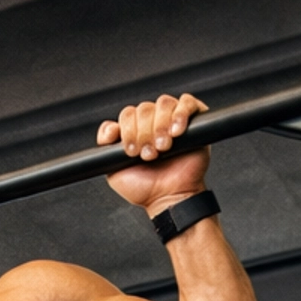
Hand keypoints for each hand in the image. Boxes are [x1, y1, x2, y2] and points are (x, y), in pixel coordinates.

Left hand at [100, 93, 209, 212]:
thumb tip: (109, 129)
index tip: (131, 152)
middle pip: (144, 108)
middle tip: (150, 155)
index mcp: (136, 130)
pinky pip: (187, 102)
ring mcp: (173, 119)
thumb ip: (106, 149)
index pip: (128, 114)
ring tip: (164, 148)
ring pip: (163, 103)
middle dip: (144, 133)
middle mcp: (154, 122)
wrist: (169, 198)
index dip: (128, 130)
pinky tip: (177, 132)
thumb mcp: (114, 171)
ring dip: (160, 126)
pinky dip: (180, 114)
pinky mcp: (194, 120)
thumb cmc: (145, 188)